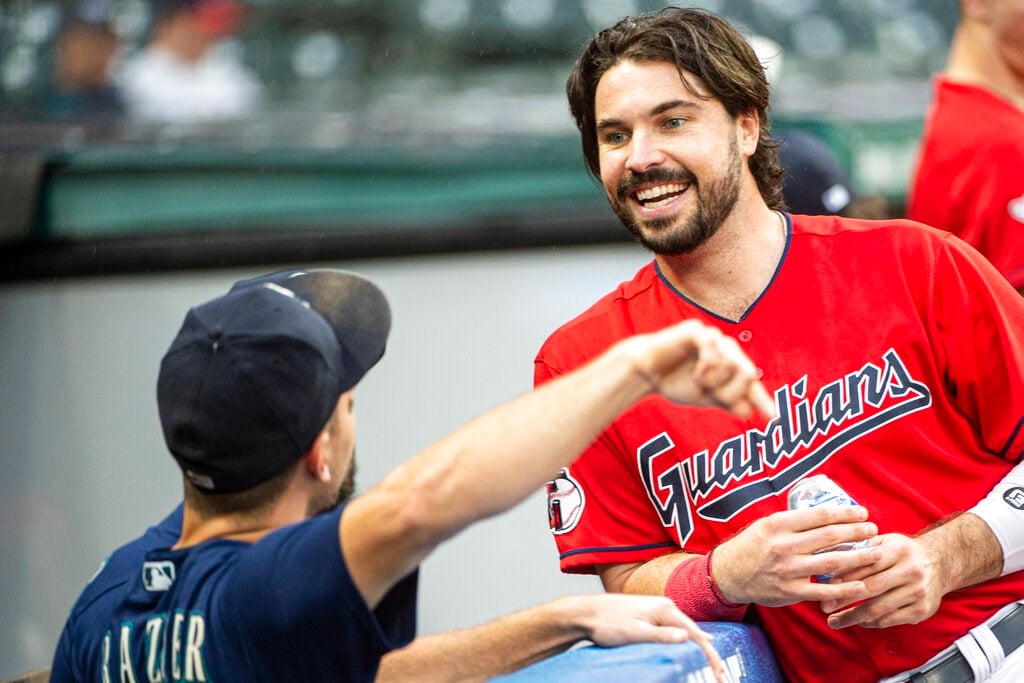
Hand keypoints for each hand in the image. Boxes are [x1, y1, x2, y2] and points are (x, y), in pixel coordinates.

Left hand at [574, 593, 727, 682]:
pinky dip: (686, 643)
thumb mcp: (636, 633)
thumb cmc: (609, 623)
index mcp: (666, 609)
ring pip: (685, 632)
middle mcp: (665, 607)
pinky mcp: (650, 616)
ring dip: (698, 649)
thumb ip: (662, 636)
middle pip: (694, 633)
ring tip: (711, 667)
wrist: (587, 612)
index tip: (719, 673)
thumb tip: (689, 637)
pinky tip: (691, 646)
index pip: (696, 634)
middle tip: (720, 676)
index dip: (710, 655)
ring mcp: (658, 610)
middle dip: (708, 654)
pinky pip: (674, 631)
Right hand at [624, 320, 775, 419]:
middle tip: (711, 394)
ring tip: (698, 381)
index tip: (773, 419)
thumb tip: (749, 412)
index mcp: (732, 366)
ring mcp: (714, 338)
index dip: (763, 400)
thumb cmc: (676, 381)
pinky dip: (707, 366)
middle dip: (729, 391)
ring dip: (715, 380)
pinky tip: (697, 375)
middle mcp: (728, 350)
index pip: (753, 384)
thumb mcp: (705, 398)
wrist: (646, 371)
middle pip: (748, 374)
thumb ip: (727, 403)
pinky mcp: (697, 331)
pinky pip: (714, 348)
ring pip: (733, 363)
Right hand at [712, 506, 880, 606]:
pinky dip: (845, 589)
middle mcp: (784, 545)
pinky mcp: (790, 591)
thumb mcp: (766, 524)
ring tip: (877, 552)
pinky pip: (824, 591)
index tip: (862, 512)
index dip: (845, 513)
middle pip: (830, 536)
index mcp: (778, 524)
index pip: (820, 515)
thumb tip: (827, 514)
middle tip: (874, 529)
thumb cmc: (751, 546)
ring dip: (859, 557)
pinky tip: (861, 585)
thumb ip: (793, 521)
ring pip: (832, 562)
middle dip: (857, 531)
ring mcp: (788, 569)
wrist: (728, 574)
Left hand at [820, 533, 943, 628]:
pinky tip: (857, 621)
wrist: (940, 563)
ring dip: (853, 617)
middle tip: (824, 607)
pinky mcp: (922, 610)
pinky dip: (870, 622)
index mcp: (897, 550)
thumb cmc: (902, 552)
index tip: (823, 586)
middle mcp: (910, 571)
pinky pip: (890, 620)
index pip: (864, 565)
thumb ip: (859, 547)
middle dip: (843, 599)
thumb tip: (827, 556)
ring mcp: (918, 592)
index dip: (841, 577)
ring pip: (878, 608)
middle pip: (869, 588)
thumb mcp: (884, 541)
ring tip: (835, 621)